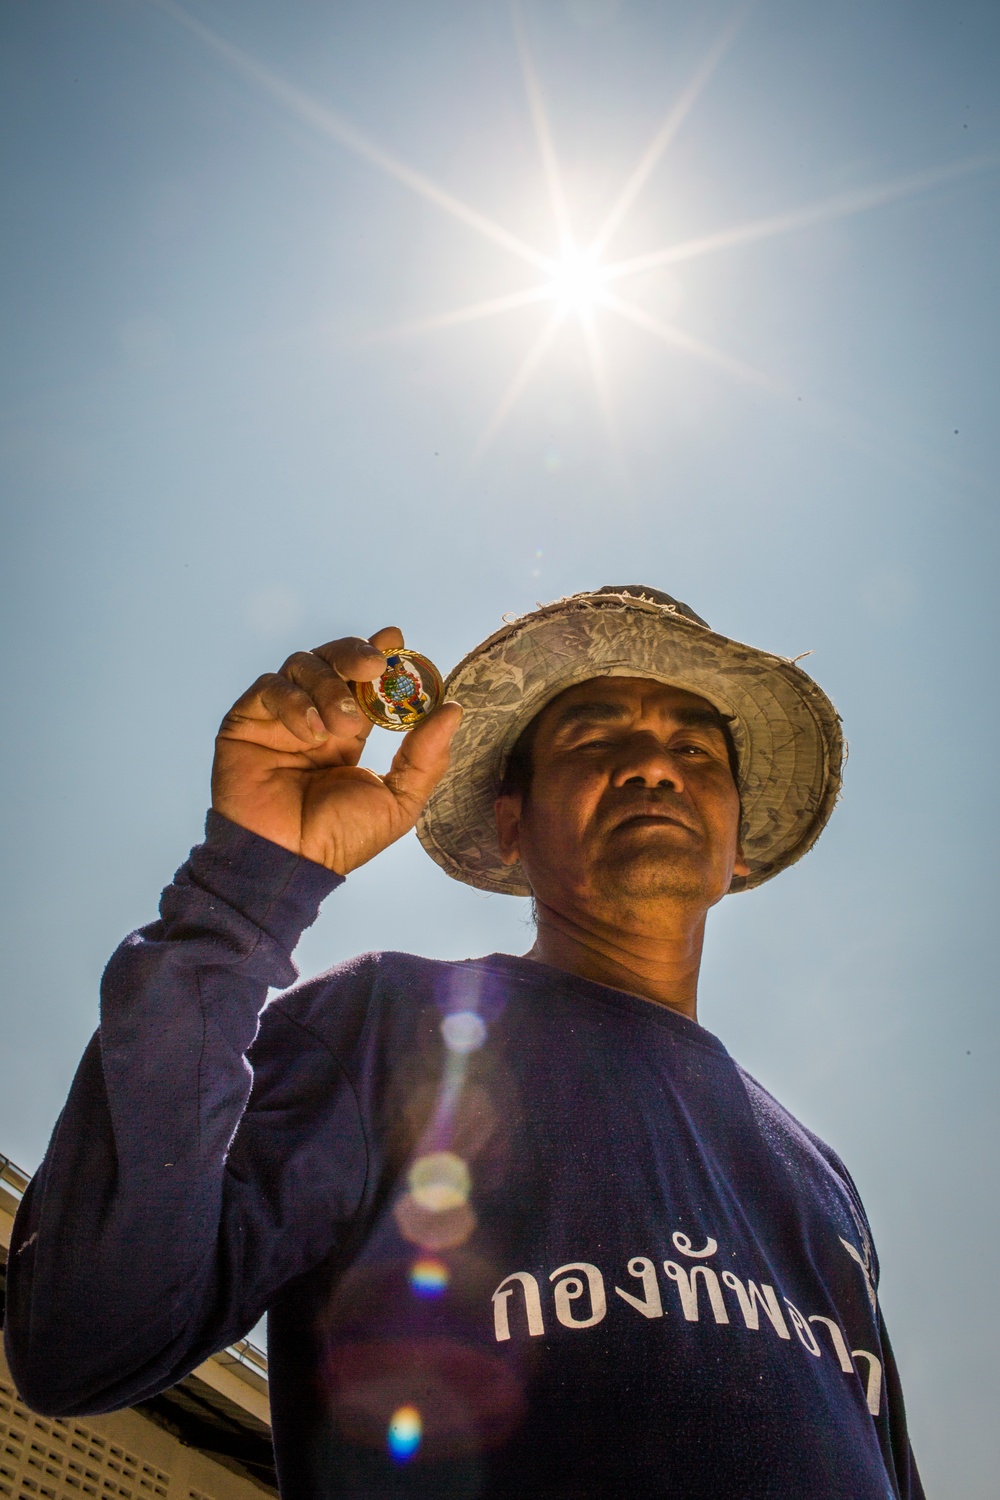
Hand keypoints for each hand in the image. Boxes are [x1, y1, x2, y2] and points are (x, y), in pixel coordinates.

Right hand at [211, 627, 461, 874]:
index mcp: (346, 733)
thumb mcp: (399, 801)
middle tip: (376, 665)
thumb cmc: (340, 839)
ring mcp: (278, 718)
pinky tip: (311, 732)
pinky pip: (269, 688)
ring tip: (342, 725)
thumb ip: (426, 756)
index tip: (396, 639)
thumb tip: (453, 709)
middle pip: (331, 659)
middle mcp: (312, 718)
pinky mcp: (246, 722)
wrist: (288, 861)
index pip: (362, 680)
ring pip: (301, 665)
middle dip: (355, 653)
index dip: (378, 654)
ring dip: (328, 686)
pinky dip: (294, 702)